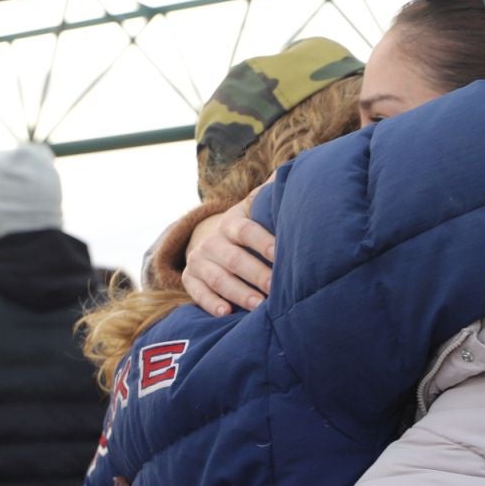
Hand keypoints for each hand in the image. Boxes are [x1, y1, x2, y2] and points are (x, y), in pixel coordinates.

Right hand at [182, 199, 275, 316]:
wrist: (216, 242)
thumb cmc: (251, 229)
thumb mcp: (257, 210)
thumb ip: (272, 196)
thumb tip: (295, 172)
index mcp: (232, 222)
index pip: (247, 230)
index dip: (263, 242)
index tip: (281, 255)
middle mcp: (212, 241)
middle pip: (234, 259)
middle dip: (256, 274)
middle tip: (276, 288)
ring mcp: (198, 260)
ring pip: (218, 279)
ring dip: (239, 293)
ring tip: (259, 306)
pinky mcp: (189, 279)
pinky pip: (197, 293)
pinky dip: (210, 304)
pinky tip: (226, 313)